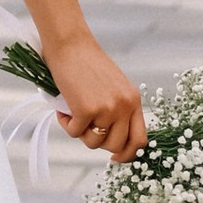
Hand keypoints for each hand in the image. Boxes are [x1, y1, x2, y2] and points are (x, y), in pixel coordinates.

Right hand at [45, 32, 143, 163]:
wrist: (70, 43)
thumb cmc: (86, 62)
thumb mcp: (112, 87)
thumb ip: (117, 108)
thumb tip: (108, 137)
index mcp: (134, 101)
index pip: (140, 140)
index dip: (128, 154)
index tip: (114, 158)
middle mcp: (124, 106)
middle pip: (116, 146)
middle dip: (98, 143)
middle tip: (84, 129)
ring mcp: (107, 109)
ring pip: (94, 143)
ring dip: (80, 133)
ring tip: (71, 114)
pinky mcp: (86, 109)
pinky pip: (74, 132)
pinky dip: (65, 123)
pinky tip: (62, 109)